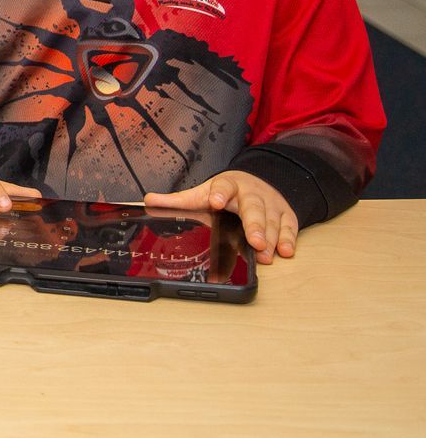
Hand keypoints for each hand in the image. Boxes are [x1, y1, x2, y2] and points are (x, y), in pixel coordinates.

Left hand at [145, 172, 297, 263]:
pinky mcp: (286, 215)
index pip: (223, 186)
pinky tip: (286, 251)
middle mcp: (251, 194)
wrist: (258, 183)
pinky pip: (290, 227)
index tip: (215, 201)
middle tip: (254, 242)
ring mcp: (271, 205)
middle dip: (255, 225)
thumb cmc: (226, 193)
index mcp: (227, 186)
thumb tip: (147, 200)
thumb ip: (178, 201)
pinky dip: (289, 239)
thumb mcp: (202, 194)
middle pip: (253, 208)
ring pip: (273, 221)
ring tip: (265, 254)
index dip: (219, 193)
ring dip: (271, 238)